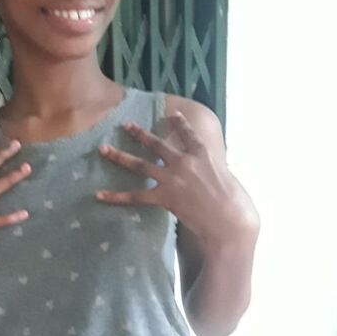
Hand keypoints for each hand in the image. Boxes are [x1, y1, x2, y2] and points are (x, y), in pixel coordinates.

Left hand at [96, 111, 253, 245]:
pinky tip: (99, 195)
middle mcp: (185, 161)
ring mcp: (173, 178)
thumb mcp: (229, 180)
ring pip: (140, 164)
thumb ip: (218, 172)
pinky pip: (135, 196)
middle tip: (125, 125)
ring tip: (103, 149)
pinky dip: (116, 196)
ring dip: (119, 156)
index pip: (189, 134)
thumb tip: (217, 173)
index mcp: (204, 154)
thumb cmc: (237, 205)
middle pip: (157, 144)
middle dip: (139, 134)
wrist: (230, 221)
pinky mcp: (165, 197)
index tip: (173, 114)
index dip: (180, 124)